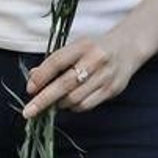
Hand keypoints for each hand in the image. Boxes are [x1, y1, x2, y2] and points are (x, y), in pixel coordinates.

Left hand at [23, 30, 144, 119]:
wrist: (128, 48)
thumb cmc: (94, 49)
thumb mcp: (74, 48)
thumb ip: (54, 62)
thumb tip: (33, 77)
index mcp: (83, 46)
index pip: (57, 62)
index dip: (41, 77)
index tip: (29, 89)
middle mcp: (95, 61)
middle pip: (64, 84)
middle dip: (44, 100)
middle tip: (28, 111)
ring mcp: (105, 77)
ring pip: (75, 98)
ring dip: (58, 104)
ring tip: (51, 103)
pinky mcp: (112, 90)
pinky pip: (86, 105)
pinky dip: (72, 107)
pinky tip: (67, 103)